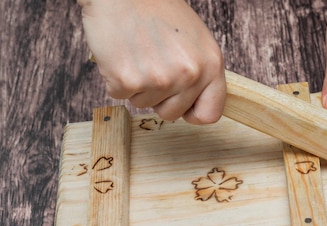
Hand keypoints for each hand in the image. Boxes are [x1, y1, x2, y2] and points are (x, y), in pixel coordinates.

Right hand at [78, 0, 225, 123]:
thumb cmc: (157, 10)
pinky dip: (114, 79)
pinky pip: (119, 95)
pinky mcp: (128, 80)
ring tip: (136, 53)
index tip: (183, 106)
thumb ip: (200, 72)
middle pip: (171, 113)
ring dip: (136, 85)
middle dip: (159, 97)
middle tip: (151, 65)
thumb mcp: (195, 40)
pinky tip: (120, 53)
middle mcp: (189, 74)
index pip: (210, 113)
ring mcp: (159, 79)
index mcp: (211, 64)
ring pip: (144, 104)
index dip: (193, 113)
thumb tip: (197, 105)